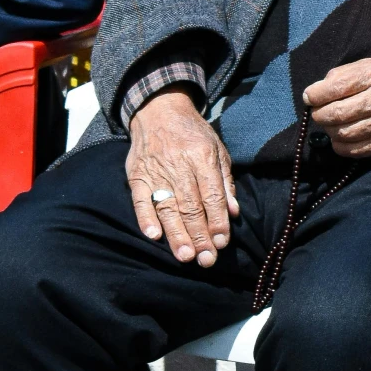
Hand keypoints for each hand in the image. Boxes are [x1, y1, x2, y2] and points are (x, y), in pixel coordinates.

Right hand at [127, 90, 237, 266]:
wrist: (159, 110)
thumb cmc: (193, 134)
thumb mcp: (217, 149)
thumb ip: (225, 182)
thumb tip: (233, 213)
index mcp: (202, 156)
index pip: (211, 194)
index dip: (217, 220)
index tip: (222, 242)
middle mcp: (178, 164)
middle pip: (190, 205)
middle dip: (200, 235)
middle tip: (206, 260)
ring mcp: (155, 170)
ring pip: (166, 207)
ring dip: (176, 234)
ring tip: (186, 256)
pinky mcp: (137, 175)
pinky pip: (140, 200)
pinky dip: (145, 218)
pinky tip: (153, 236)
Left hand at [303, 56, 370, 158]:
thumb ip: (349, 72)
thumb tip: (319, 89)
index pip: (336, 86)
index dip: (315, 94)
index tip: (310, 96)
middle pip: (336, 113)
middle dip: (319, 114)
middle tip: (318, 112)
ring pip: (342, 133)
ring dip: (329, 130)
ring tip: (331, 123)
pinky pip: (354, 150)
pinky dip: (340, 145)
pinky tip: (341, 137)